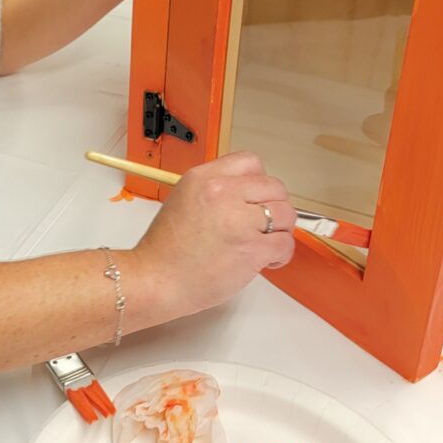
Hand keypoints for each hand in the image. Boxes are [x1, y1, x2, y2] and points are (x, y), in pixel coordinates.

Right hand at [131, 151, 295, 318]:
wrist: (157, 280)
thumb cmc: (166, 249)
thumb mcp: (184, 199)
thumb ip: (215, 191)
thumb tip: (247, 196)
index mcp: (204, 177)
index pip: (251, 162)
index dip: (259, 181)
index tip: (255, 198)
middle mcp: (222, 193)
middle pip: (274, 187)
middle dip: (274, 206)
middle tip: (263, 224)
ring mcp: (239, 220)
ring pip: (286, 213)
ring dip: (281, 230)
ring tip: (266, 243)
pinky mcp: (252, 248)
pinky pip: (286, 243)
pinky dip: (281, 254)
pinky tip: (266, 260)